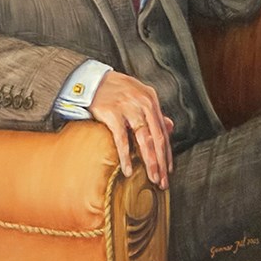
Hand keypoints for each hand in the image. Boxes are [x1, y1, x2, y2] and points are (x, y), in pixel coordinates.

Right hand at [88, 71, 173, 189]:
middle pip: (157, 138)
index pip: (163, 130)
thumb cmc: (113, 89)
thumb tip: (171, 127)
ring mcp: (128, 107)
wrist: (88, 79)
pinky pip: (122, 139)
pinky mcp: (112, 113)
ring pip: (145, 140)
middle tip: (163, 181)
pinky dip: (126, 156)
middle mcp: (143, 102)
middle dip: (162, 162)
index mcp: (150, 99)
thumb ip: (152, 112)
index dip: (167, 152)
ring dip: (150, 162)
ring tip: (153, 178)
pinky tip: (128, 169)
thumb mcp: (137, 95)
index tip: (168, 170)